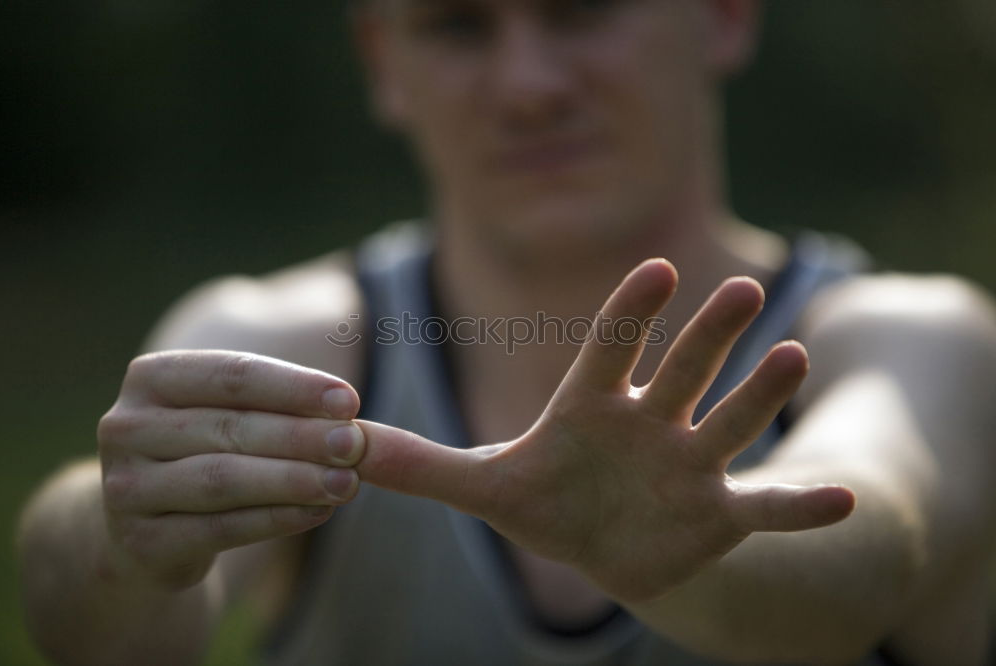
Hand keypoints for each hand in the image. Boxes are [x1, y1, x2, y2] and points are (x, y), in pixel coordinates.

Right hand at [97, 350, 363, 588]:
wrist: (145, 527)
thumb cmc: (207, 450)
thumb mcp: (230, 415)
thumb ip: (280, 408)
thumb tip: (352, 415)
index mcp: (151, 378)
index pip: (232, 374)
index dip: (294, 387)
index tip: (350, 400)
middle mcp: (125, 426)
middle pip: (230, 427)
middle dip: (302, 436)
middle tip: (357, 444)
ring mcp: (125, 487)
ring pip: (223, 479)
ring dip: (293, 480)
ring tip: (348, 483)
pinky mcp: (140, 542)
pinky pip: (220, 529)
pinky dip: (276, 519)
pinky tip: (320, 512)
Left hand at [356, 259, 855, 603]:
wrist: (603, 547)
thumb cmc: (548, 501)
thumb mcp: (484, 488)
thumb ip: (420, 467)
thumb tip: (343, 447)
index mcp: (594, 407)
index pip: (612, 349)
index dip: (631, 315)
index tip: (657, 271)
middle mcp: (651, 424)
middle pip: (682, 372)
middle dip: (707, 335)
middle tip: (736, 290)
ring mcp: (691, 467)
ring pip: (731, 422)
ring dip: (761, 394)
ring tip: (792, 356)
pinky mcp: (720, 516)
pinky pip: (768, 507)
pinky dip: (803, 507)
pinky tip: (844, 502)